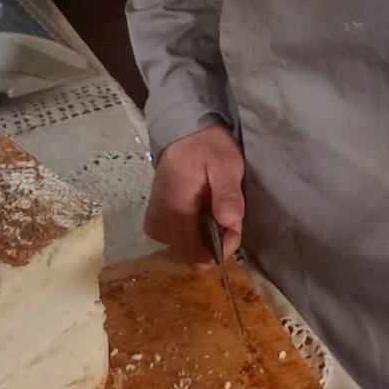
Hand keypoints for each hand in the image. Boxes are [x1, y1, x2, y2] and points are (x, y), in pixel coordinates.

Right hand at [145, 125, 245, 264]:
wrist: (183, 132)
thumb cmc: (207, 147)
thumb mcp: (226, 164)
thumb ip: (228, 195)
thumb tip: (230, 224)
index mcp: (175, 211)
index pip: (197, 256)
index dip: (221, 249)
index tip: (234, 226)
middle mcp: (159, 223)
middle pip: (192, 256)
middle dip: (215, 243)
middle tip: (226, 213)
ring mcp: (154, 223)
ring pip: (186, 250)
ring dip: (205, 237)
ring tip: (213, 207)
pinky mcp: (155, 220)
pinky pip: (178, 240)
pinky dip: (194, 232)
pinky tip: (201, 211)